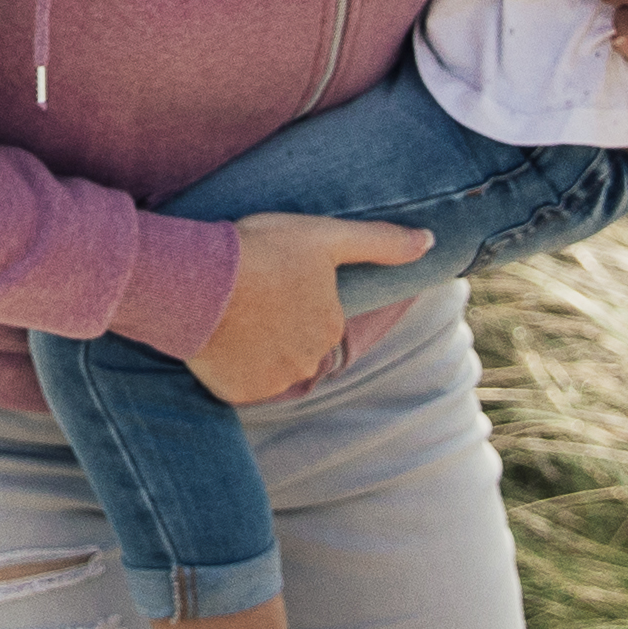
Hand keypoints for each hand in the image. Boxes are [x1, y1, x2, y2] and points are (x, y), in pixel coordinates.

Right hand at [191, 212, 419, 404]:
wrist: (198, 280)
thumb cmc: (260, 250)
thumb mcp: (323, 235)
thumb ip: (379, 241)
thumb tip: (428, 243)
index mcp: (330, 324)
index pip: (317, 316)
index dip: (291, 296)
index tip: (269, 278)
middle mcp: (308, 360)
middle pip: (294, 344)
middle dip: (275, 326)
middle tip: (247, 296)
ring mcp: (273, 380)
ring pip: (267, 365)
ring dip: (252, 348)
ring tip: (228, 314)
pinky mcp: (238, 393)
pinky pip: (237, 383)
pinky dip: (228, 367)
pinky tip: (216, 339)